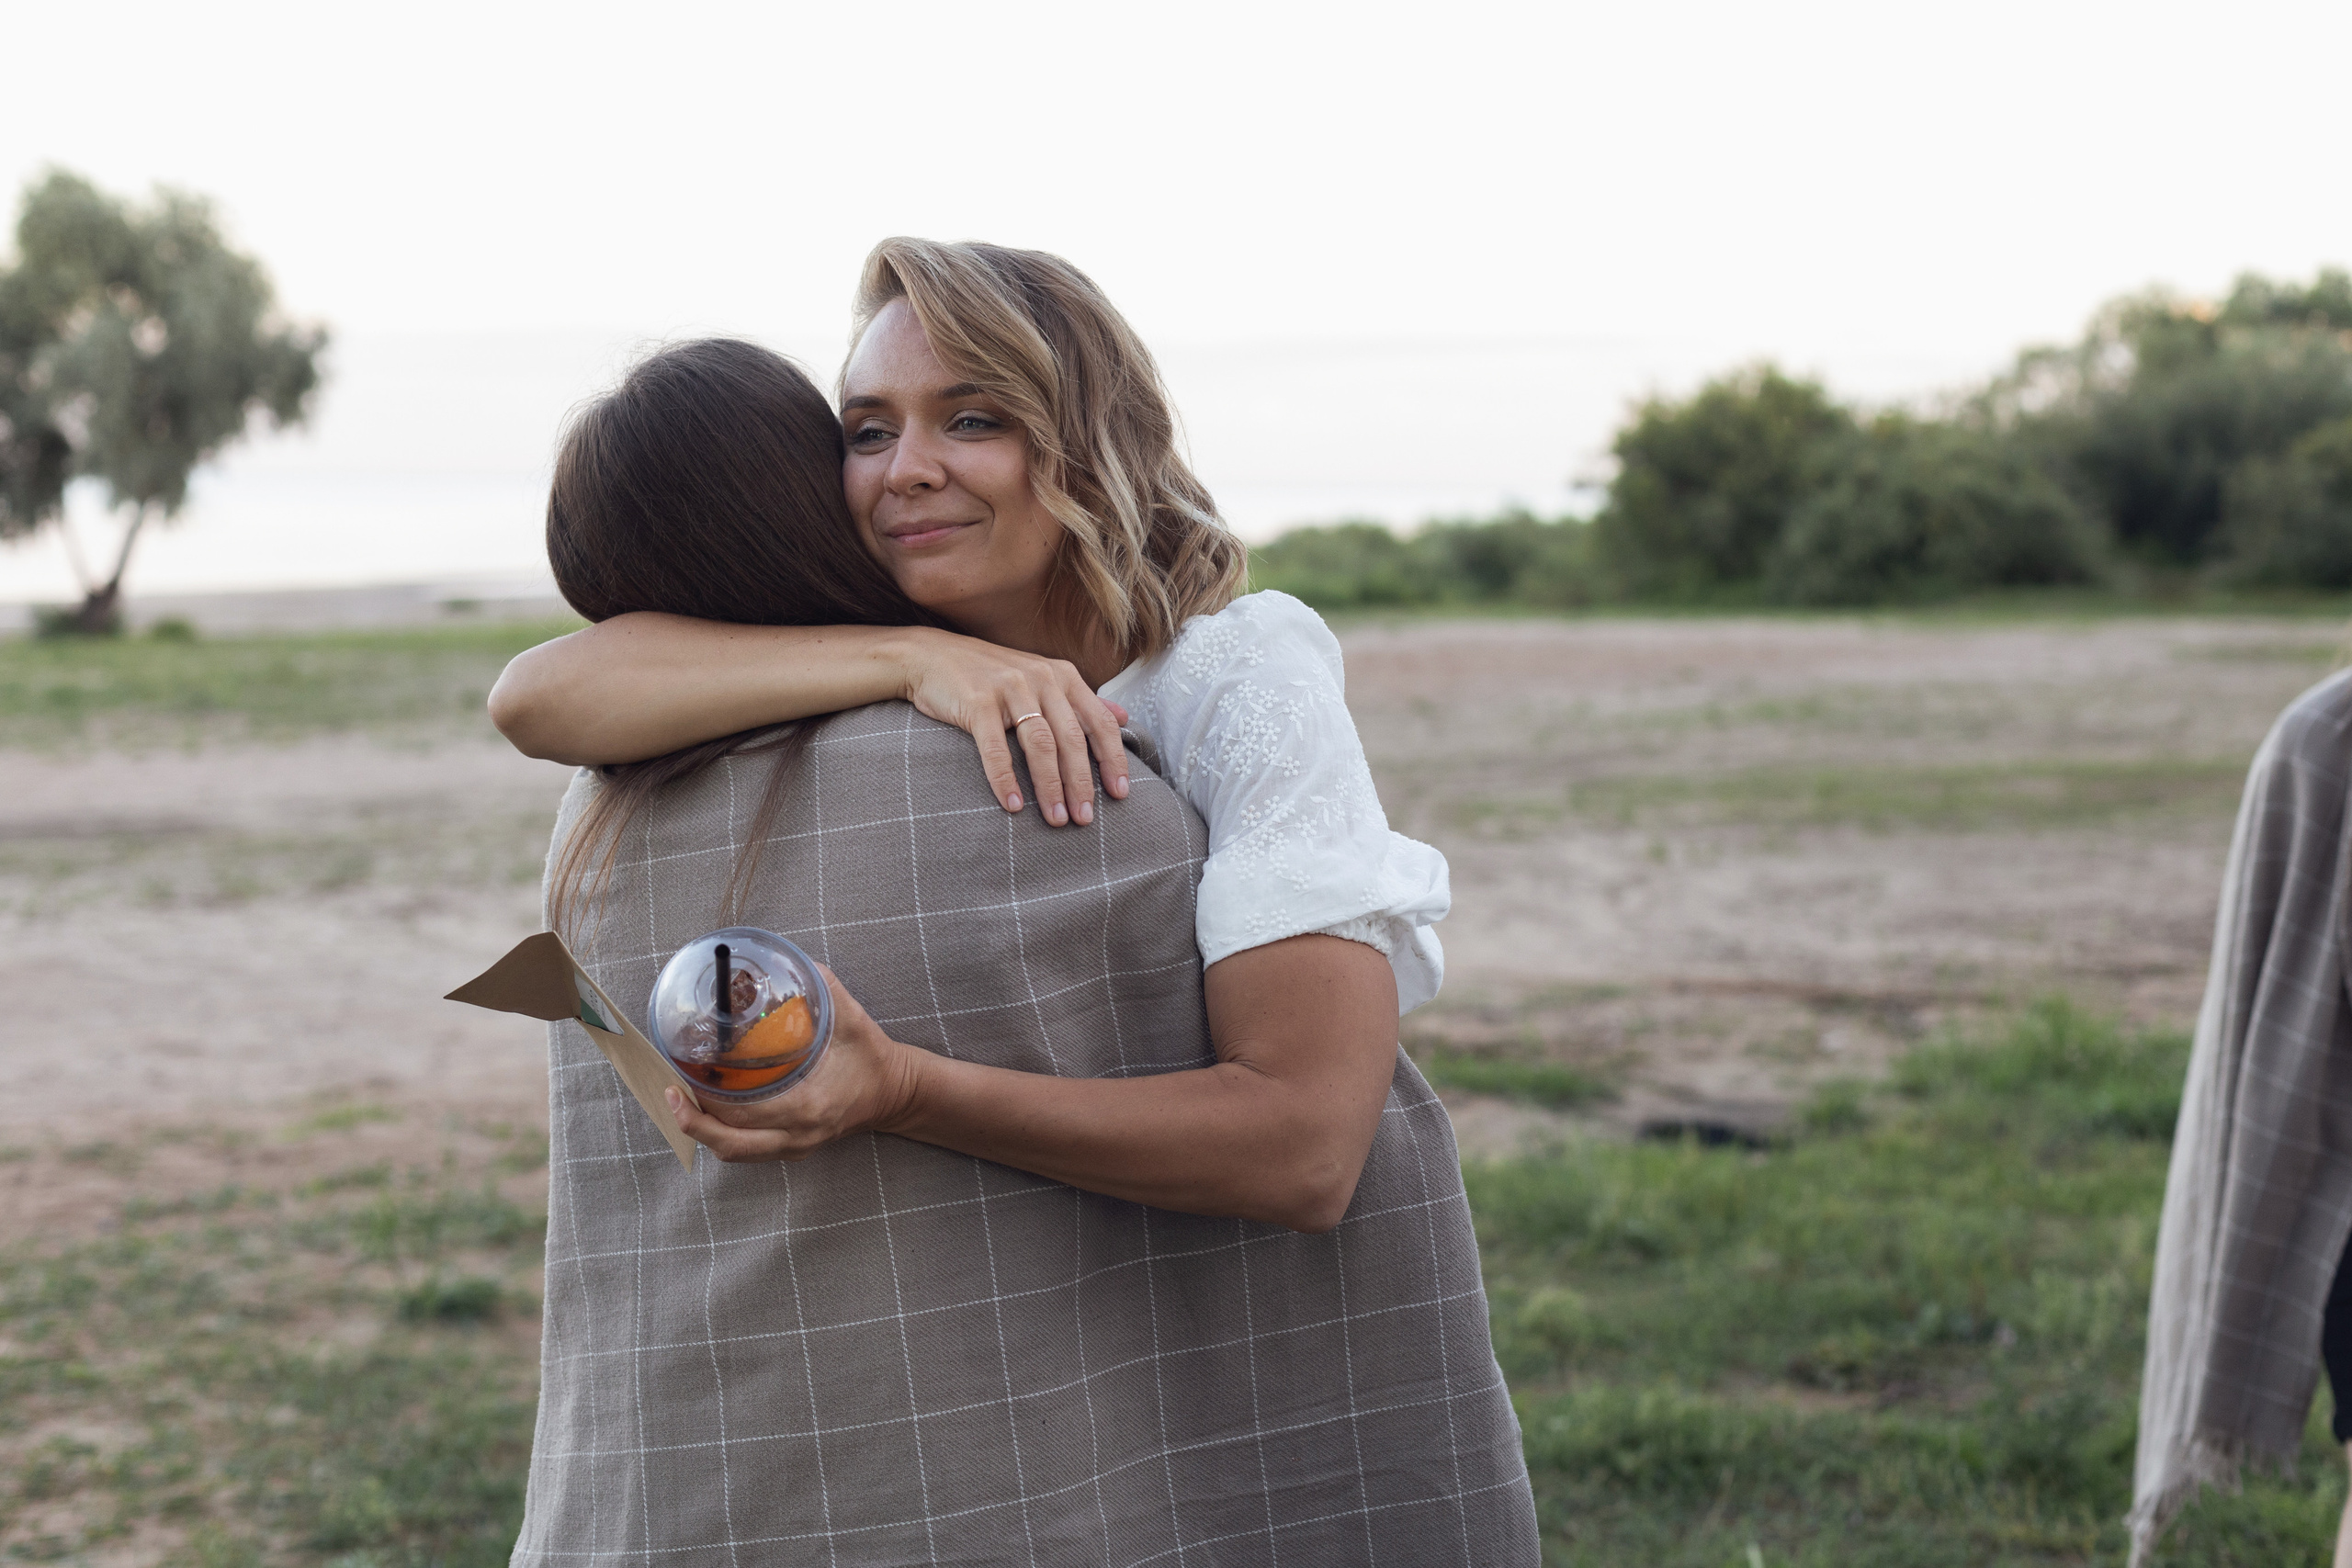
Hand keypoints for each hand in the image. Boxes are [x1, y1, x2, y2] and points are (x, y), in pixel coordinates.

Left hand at [665, 967, 923, 1162]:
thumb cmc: (873, 1058)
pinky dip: (721, 1135)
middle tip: (670, 1088)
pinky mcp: (793, 1149)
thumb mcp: (852, 1018)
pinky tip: (707, 1111)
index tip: (680, 1079)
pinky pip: (747, 1151)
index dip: (704, 1103)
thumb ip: (821, 987)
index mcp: (808, 1106)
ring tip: (680, 1102)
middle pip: (729, 1143)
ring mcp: (795, 1146)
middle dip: (692, 1119)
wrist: (897, 1094)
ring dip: (703, 1131)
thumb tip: (790, 958)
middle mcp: (798, 1135)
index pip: (743, 1116)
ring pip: (735, 1153)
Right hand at [895, 628, 1131, 825]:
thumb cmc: (991, 676)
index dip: (1112, 759)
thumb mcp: (1041, 680)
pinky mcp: (978, 701)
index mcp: (1063, 676)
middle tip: (1085, 819)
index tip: (1120, 794)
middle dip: (1081, 783)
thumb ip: (1081, 701)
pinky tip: (1014, 805)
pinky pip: (996, 748)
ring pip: (1040, 745)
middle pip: (1072, 739)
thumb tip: (1125, 717)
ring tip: (1056, 819)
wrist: (931, 657)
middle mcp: (1042, 678)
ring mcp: (1010, 688)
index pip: (1099, 722)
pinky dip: (1006, 779)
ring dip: (1050, 786)